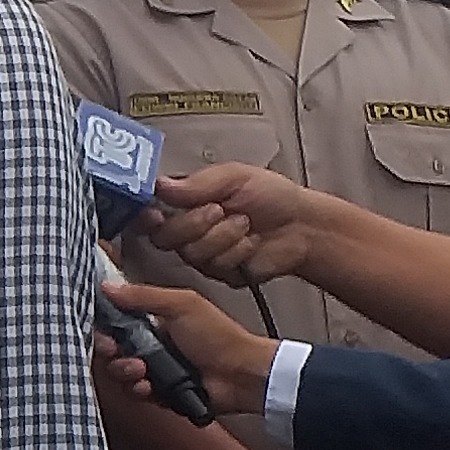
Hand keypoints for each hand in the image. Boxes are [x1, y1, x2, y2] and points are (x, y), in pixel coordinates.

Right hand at [91, 273, 275, 412]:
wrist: (240, 375)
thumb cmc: (218, 336)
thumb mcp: (181, 305)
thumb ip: (143, 296)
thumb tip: (107, 285)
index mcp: (155, 320)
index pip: (117, 321)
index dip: (105, 326)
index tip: (102, 329)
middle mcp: (152, 344)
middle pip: (113, 349)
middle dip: (110, 351)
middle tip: (115, 350)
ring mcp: (156, 370)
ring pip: (121, 372)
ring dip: (124, 371)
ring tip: (140, 370)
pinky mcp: (161, 393)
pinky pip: (136, 393)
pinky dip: (138, 390)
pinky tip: (148, 386)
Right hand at [141, 164, 352, 287]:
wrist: (302, 227)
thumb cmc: (273, 197)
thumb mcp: (235, 177)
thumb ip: (197, 183)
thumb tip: (160, 185)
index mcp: (186, 201)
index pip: (149, 212)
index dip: (147, 216)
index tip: (157, 214)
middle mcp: (189, 229)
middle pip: (163, 237)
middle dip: (194, 223)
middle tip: (219, 210)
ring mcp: (202, 253)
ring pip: (191, 253)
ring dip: (223, 236)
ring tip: (245, 225)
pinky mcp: (219, 273)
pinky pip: (215, 267)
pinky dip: (237, 252)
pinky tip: (251, 243)